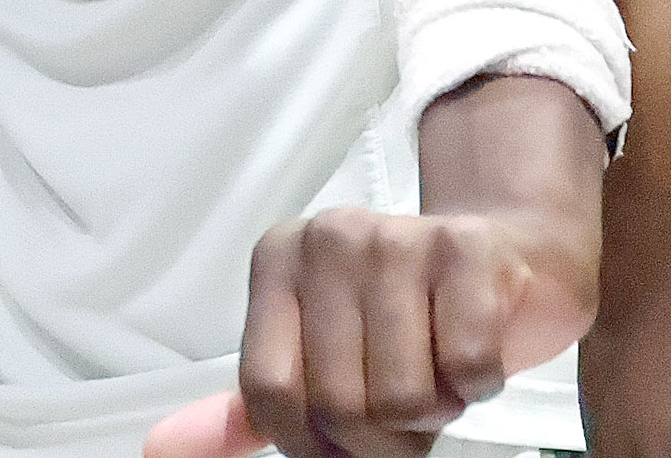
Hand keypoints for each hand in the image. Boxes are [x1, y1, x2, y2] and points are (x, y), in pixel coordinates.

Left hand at [152, 80, 604, 457]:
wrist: (508, 258)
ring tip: (437, 375)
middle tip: (406, 408)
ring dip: (433, 410)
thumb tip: (162, 448)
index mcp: (278, 260)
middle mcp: (328, 236)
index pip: (270, 394)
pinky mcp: (466, 247)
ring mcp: (397, 234)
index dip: (313, 442)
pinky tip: (472, 353)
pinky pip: (466, 367)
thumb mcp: (316, 357)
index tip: (342, 436)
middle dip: (382, 435)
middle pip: (339, 404)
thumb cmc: (407, 318)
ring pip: (403, 396)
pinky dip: (477, 384)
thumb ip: (249, 406)